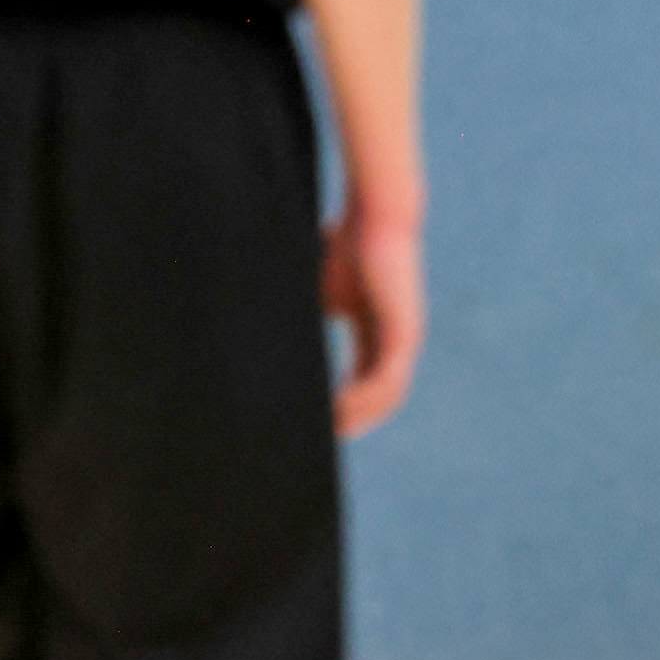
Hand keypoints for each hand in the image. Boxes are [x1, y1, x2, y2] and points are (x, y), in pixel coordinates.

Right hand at [322, 194, 424, 438]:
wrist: (377, 215)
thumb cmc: (345, 244)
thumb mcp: (316, 292)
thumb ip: (302, 315)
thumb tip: (255, 330)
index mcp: (376, 333)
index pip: (362, 381)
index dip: (341, 406)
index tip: (313, 423)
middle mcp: (395, 343)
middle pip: (376, 399)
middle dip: (349, 422)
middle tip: (316, 444)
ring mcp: (403, 342)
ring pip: (383, 398)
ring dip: (354, 419)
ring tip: (323, 434)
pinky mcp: (404, 336)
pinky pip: (384, 383)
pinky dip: (361, 402)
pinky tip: (336, 413)